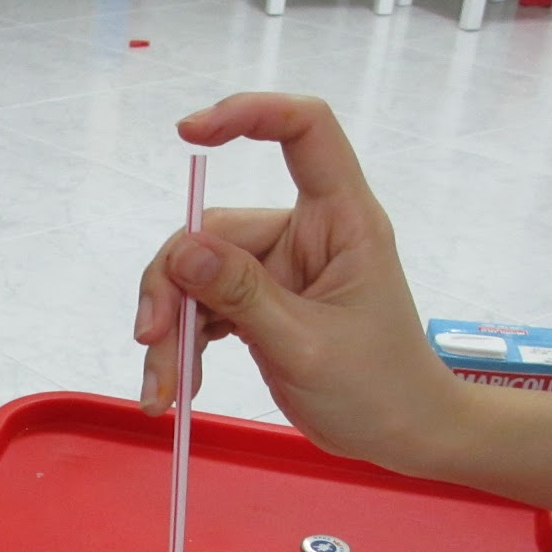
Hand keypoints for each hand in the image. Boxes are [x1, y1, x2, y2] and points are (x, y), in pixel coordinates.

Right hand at [135, 92, 464, 474]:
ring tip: (164, 392)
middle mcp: (306, 234)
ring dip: (170, 331)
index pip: (304, 131)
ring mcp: (279, 270)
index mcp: (340, 220)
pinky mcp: (260, 304)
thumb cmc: (378, 389)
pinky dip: (184, 346)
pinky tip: (179, 387)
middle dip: (173, 290)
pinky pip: (204, 308)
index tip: (189, 133)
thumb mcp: (304, 344)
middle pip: (216, 231)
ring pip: (198, 276)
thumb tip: (182, 249)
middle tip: (150, 346)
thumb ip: (242, 295)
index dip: (250, 114)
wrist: (401, 437)